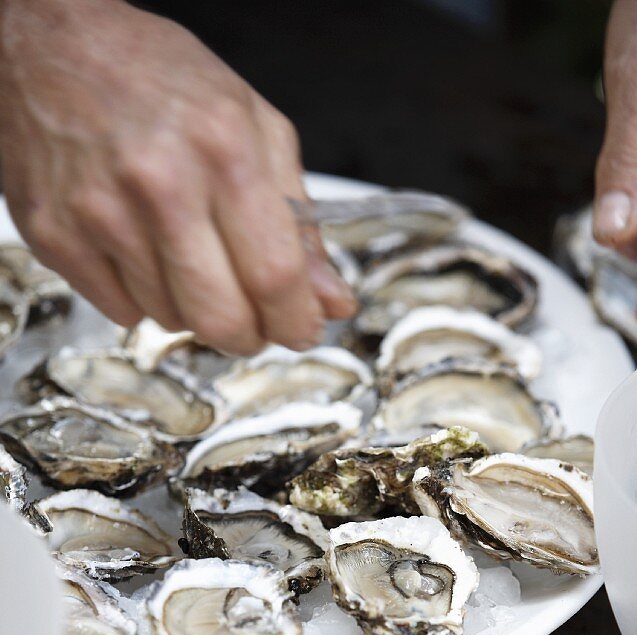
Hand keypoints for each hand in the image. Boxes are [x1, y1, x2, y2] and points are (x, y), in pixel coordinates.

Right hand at [0, 0, 354, 352]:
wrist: (50, 43)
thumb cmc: (157, 79)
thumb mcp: (253, 128)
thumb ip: (300, 222)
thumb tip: (332, 300)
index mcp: (224, 150)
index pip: (275, 276)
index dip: (296, 321)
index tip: (302, 328)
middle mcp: (160, 183)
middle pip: (221, 318)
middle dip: (247, 335)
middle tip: (250, 318)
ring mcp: (100, 214)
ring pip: (171, 320)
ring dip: (191, 307)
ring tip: (182, 253)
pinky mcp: (55, 236)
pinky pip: (121, 311)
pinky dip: (141, 297)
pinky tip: (138, 248)